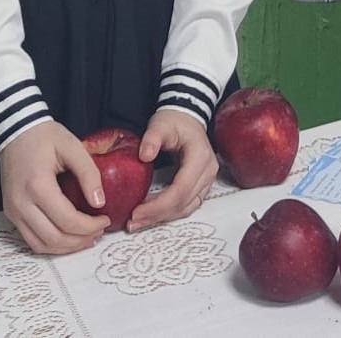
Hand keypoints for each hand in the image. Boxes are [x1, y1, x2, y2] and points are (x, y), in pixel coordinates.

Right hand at [0, 120, 110, 255]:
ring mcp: (13, 211)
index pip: (67, 220)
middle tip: (100, 232)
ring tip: (87, 239)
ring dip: (65, 248)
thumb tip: (100, 202)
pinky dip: (50, 244)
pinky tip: (67, 238)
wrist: (16, 132)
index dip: (90, 225)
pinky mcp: (11, 213)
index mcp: (38, 186)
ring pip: (40, 244)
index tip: (106, 219)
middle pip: (53, 238)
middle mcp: (21, 204)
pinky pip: (30, 239)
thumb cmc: (45, 137)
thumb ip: (89, 173)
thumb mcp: (73, 146)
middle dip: (80, 240)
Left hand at [127, 108, 218, 230]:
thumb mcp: (161, 124)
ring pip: (186, 208)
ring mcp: (207, 180)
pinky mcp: (201, 186)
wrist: (187, 119)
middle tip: (132, 222)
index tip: (135, 212)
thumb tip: (145, 155)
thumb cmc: (175, 122)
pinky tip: (150, 215)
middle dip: (156, 215)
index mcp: (200, 156)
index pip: (181, 189)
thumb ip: (152, 137)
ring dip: (162, 218)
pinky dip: (168, 213)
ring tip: (137, 222)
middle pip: (183, 202)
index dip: (158, 205)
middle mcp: (208, 171)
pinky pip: (186, 205)